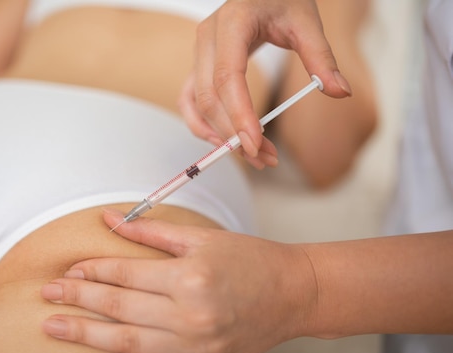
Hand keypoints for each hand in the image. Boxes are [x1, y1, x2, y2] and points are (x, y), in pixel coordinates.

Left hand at [41, 209, 317, 352]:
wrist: (293, 294)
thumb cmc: (249, 259)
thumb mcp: (201, 239)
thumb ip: (150, 233)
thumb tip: (109, 218)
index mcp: (190, 276)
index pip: (127, 274)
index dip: (94, 271)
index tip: (67, 271)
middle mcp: (191, 313)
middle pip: (121, 307)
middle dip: (79, 300)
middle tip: (46, 297)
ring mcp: (197, 345)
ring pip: (129, 342)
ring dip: (87, 336)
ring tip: (53, 329)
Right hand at [184, 0, 352, 159]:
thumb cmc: (282, 0)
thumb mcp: (307, 21)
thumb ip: (321, 57)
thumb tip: (340, 92)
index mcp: (232, 23)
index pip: (228, 77)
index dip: (239, 114)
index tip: (256, 144)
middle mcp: (207, 39)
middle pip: (209, 98)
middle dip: (234, 134)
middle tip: (265, 158)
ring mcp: (198, 53)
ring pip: (197, 104)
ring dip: (219, 136)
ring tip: (250, 156)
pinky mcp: (197, 66)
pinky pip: (190, 102)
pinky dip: (202, 125)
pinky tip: (224, 142)